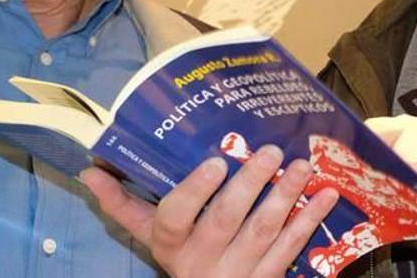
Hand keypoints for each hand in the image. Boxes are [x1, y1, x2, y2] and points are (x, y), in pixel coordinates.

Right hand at [80, 145, 338, 276]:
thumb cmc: (181, 254)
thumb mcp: (149, 234)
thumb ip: (122, 203)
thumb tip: (89, 170)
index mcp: (171, 244)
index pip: (174, 218)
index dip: (194, 191)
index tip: (214, 162)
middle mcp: (201, 261)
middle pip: (224, 219)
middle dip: (249, 184)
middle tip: (270, 150)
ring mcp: (238, 272)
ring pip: (263, 231)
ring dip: (285, 196)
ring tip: (301, 164)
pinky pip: (292, 248)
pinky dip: (311, 219)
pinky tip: (327, 193)